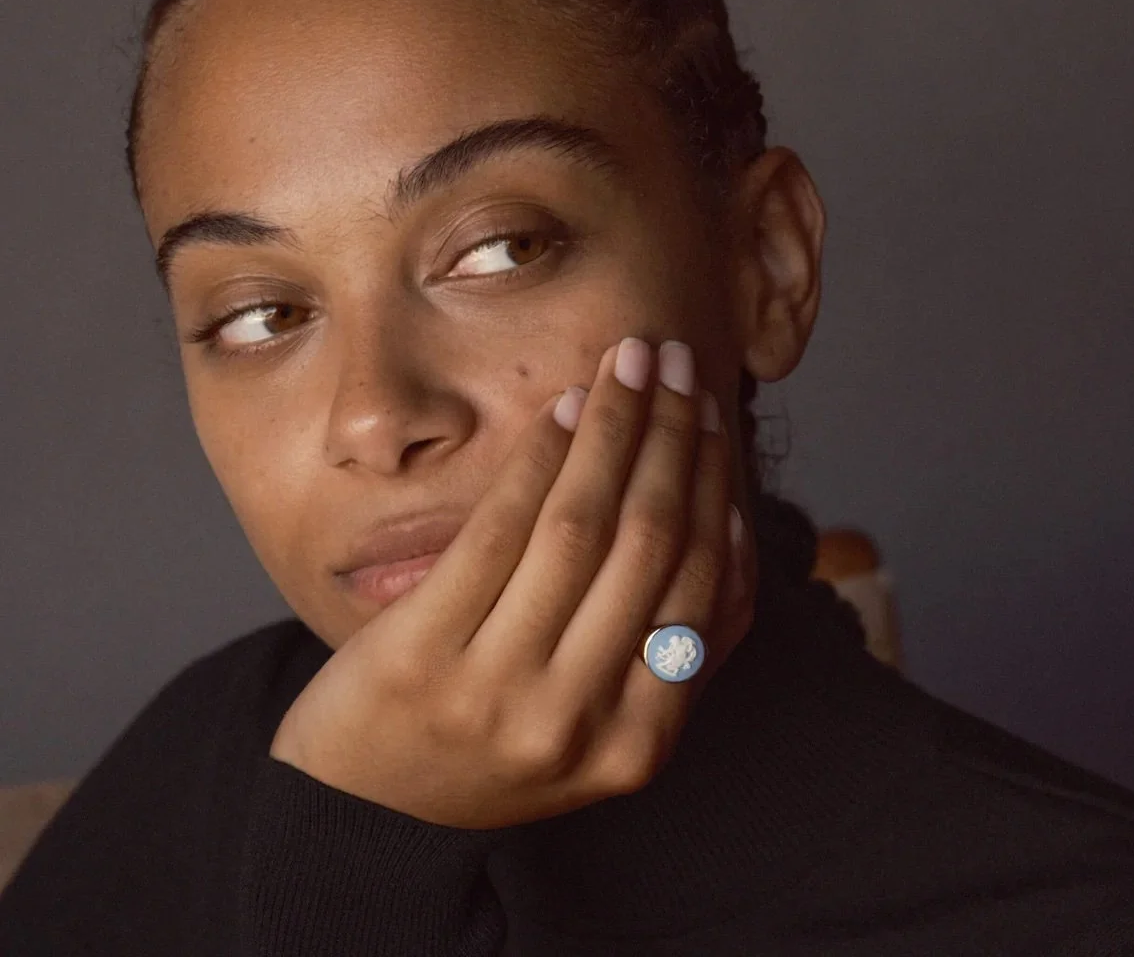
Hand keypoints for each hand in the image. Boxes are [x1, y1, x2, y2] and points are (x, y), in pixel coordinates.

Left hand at [269, 337, 755, 828]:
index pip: (704, 588)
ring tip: (628, 363)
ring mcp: (496, 692)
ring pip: (582, 527)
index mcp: (637, 744)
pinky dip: (540, 457)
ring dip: (614, 429)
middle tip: (677, 365)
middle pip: (650, 544)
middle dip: (673, 437)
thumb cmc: (488, 749)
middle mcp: (577, 721)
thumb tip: (723, 518)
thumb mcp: (596, 726)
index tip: (711, 418)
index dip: (714, 486)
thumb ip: (662, 648)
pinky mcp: (421, 655)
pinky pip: (498, 531)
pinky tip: (562, 407)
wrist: (360, 818)